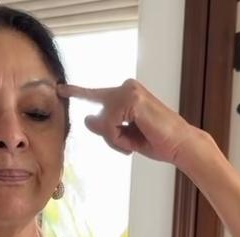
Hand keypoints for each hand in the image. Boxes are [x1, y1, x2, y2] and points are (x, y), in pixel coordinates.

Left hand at [58, 79, 198, 164]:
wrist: (180, 146)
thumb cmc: (157, 142)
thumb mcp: (125, 137)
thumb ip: (105, 127)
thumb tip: (86, 119)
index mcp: (126, 94)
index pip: (97, 94)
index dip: (77, 92)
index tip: (60, 88)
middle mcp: (127, 87)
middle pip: (98, 115)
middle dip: (110, 137)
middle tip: (129, 147)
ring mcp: (129, 90)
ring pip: (102, 121)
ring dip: (115, 140)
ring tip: (132, 145)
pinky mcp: (130, 99)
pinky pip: (109, 124)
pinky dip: (118, 139)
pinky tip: (132, 143)